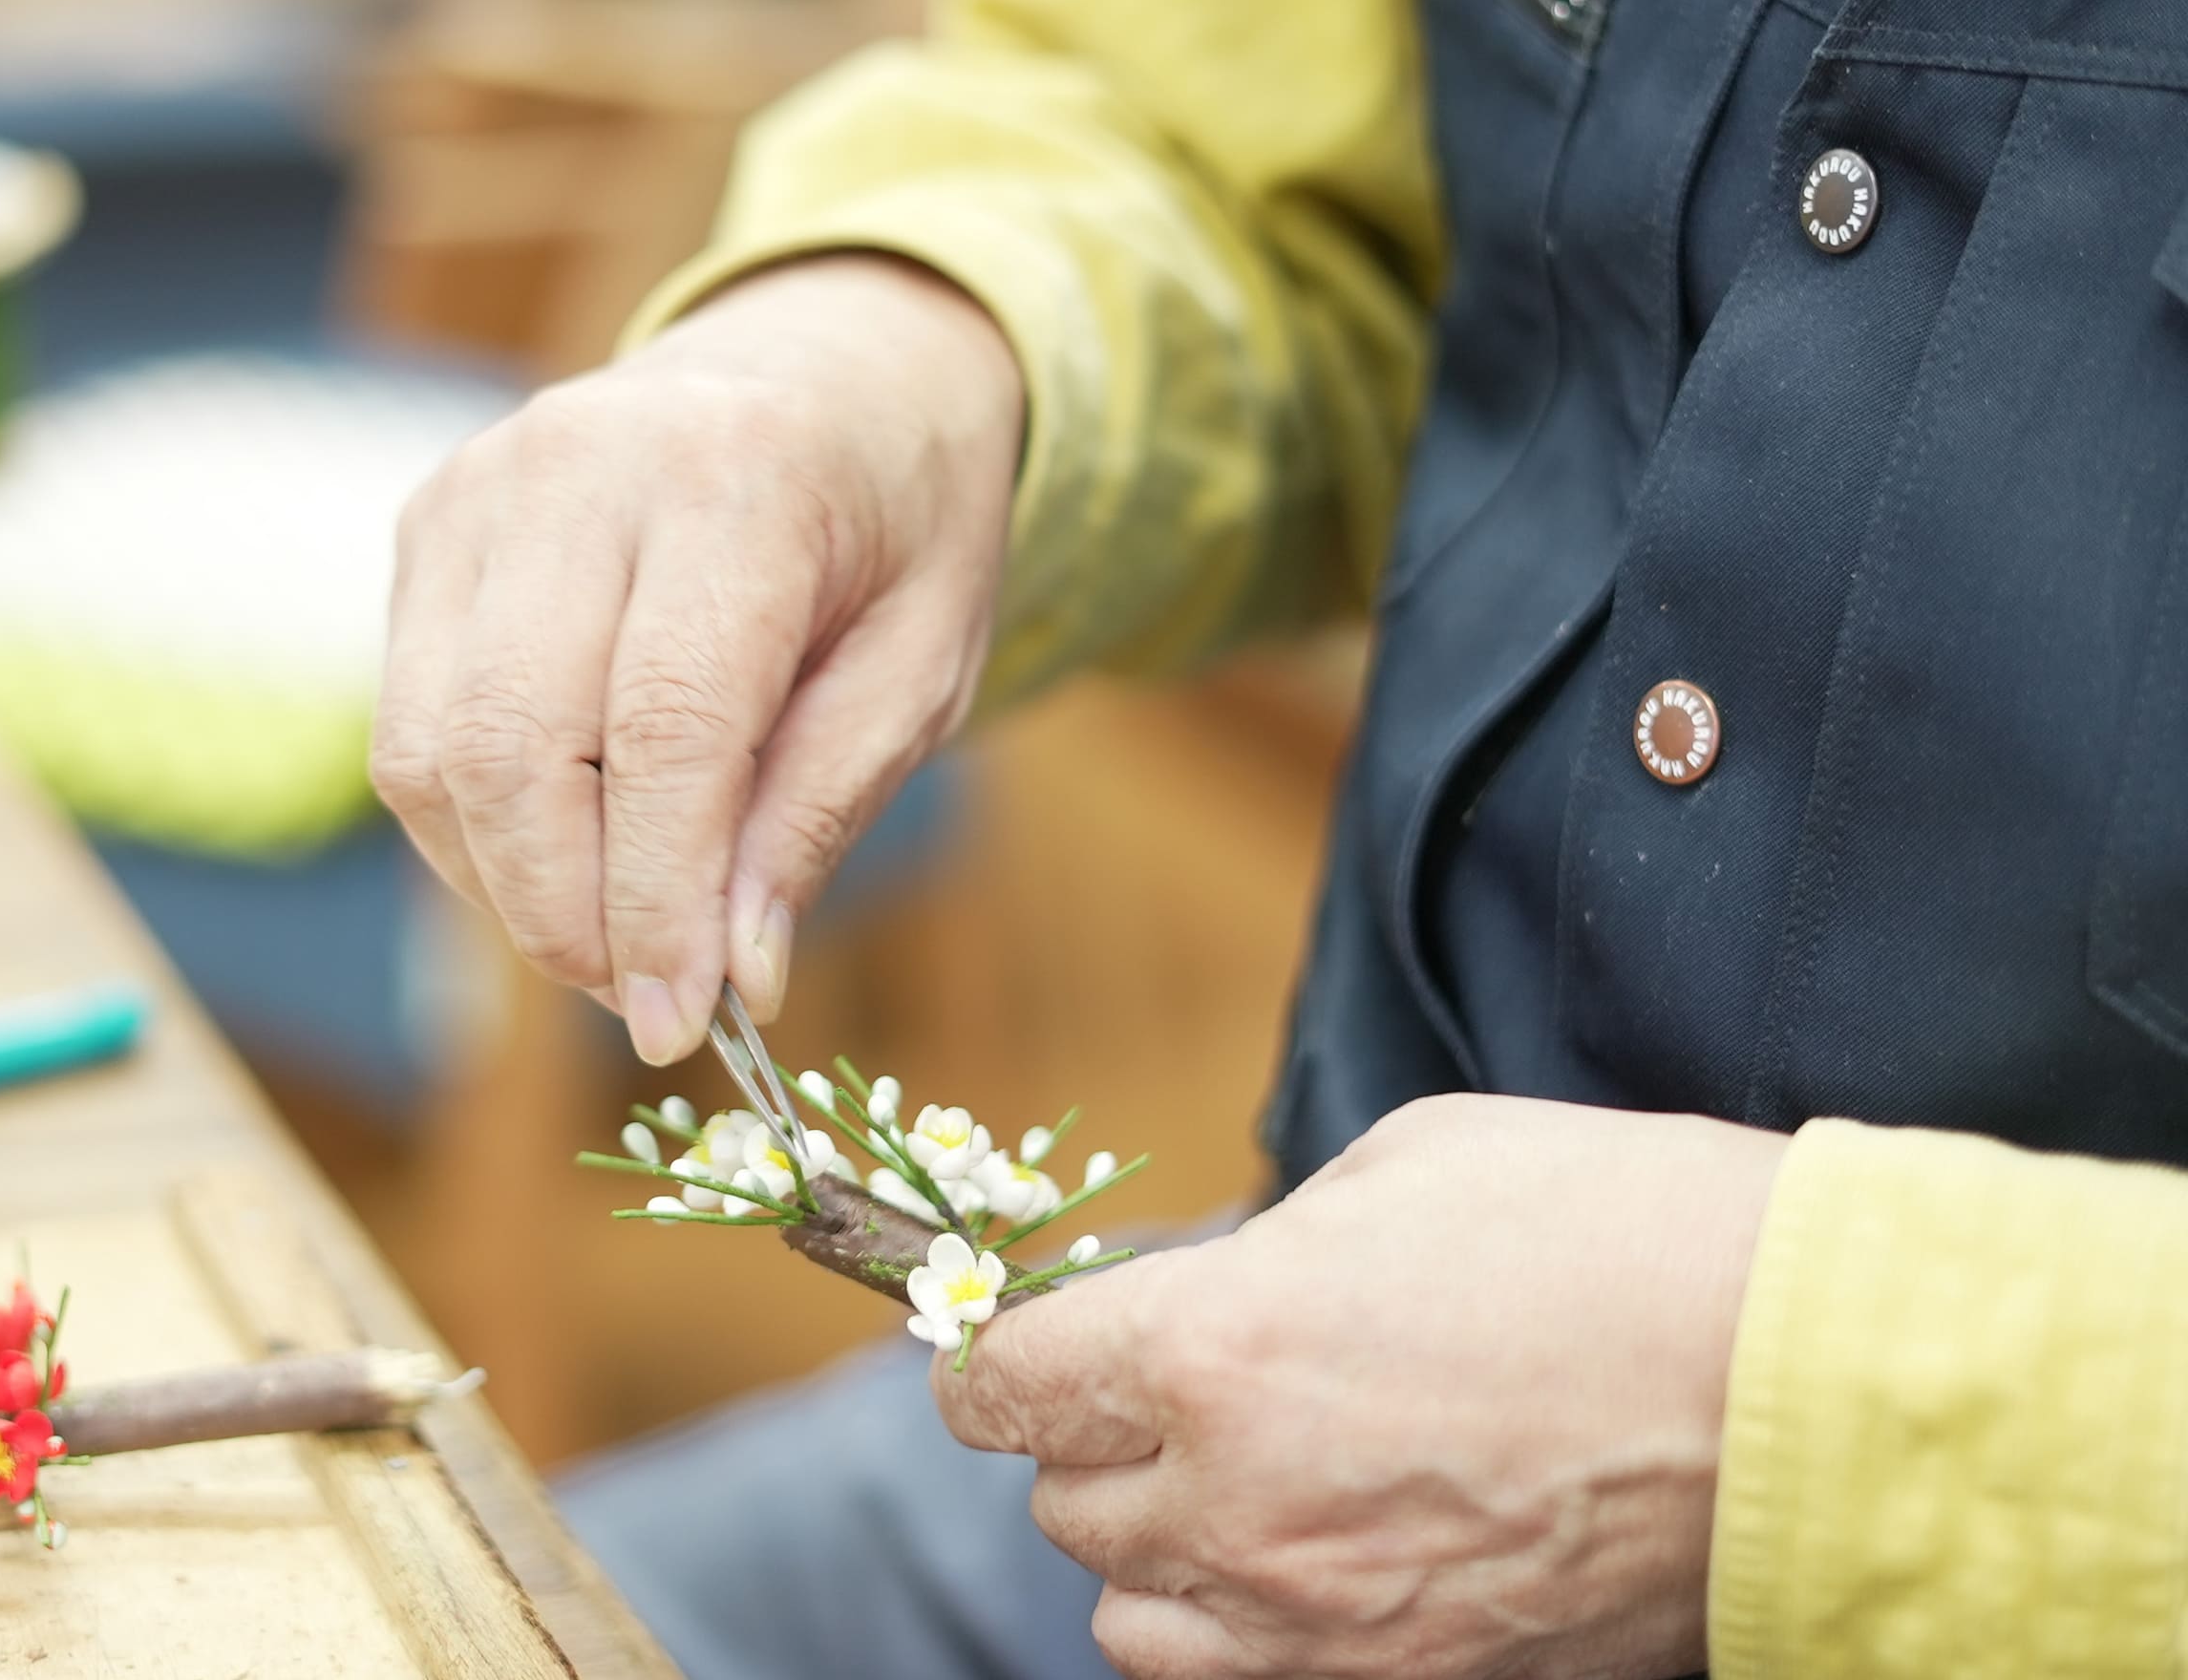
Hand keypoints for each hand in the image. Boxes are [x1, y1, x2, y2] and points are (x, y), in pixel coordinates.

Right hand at [371, 253, 1023, 1061]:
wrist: (831, 365)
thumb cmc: (893, 526)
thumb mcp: (920, 666)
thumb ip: (821, 810)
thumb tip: (734, 973)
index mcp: (737, 479)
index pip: (660, 728)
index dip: (657, 900)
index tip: (681, 1024)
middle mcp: (582, 464)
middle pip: (514, 747)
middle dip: (566, 915)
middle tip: (643, 1001)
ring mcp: (483, 487)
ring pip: (434, 751)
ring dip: (508, 886)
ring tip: (612, 933)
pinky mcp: (430, 523)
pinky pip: (412, 725)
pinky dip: (475, 828)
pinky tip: (565, 850)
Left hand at [936, 1095, 1789, 1679]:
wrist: (1809, 1384)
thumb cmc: (1615, 1234)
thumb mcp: (1403, 1168)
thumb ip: (1260, 1248)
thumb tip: (1201, 1292)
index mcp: (1210, 1347)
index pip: (1000, 1388)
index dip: (990, 1359)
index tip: (1008, 1346)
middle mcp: (1236, 1504)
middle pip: (1063, 1508)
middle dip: (1096, 1442)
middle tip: (1173, 1391)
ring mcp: (1320, 1623)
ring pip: (1129, 1622)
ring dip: (1154, 1554)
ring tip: (1238, 1489)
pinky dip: (1237, 1635)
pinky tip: (1306, 1567)